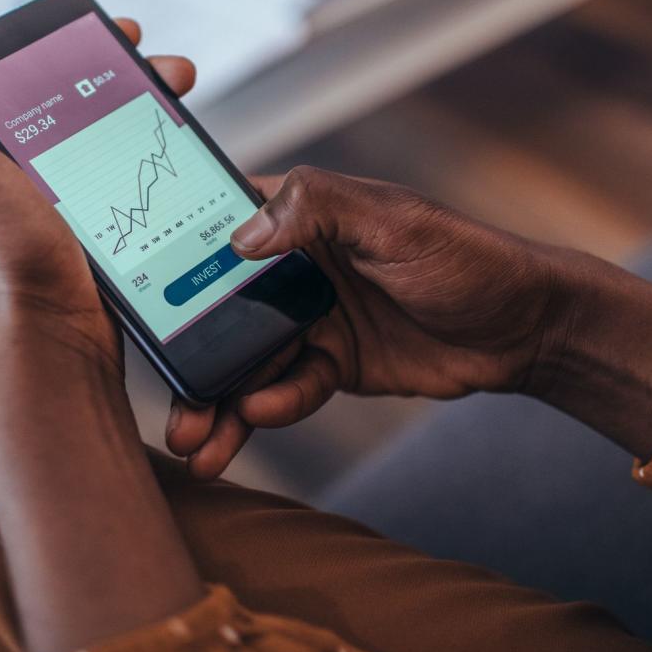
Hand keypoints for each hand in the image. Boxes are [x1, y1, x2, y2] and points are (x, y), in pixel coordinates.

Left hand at [0, 13, 195, 361]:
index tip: (112, 30)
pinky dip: (161, 154)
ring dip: (152, 106)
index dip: (68, 42)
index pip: (26, 72)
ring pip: (115, 132)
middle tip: (166, 67)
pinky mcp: (104, 227)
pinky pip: (136, 175)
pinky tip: (185, 151)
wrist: (52, 333)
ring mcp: (66, 199)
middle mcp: (19, 168)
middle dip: (127, 70)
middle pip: (81, 97)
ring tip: (183, 95)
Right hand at [167, 166, 563, 477]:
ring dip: (218, 401)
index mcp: (298, 217)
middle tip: (166, 400)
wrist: (523, 329)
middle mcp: (292, 266)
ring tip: (194, 442)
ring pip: (246, 360)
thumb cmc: (464, 256)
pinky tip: (258, 419)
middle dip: (187, 355)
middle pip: (219, 309)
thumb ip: (318, 209)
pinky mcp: (331, 364)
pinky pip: (288, 388)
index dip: (168, 258)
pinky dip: (271, 408)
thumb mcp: (393, 220)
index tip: (128, 297)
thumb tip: (242, 235)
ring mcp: (309, 319)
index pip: (216, 227)